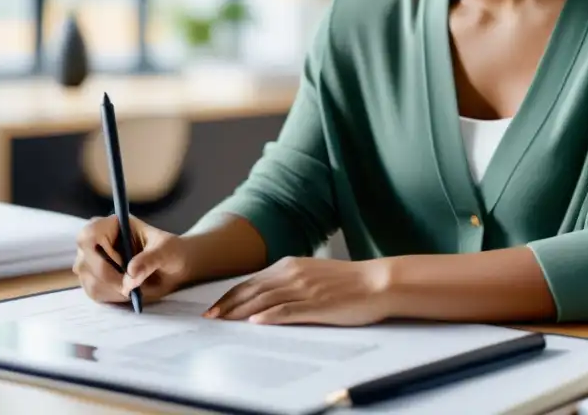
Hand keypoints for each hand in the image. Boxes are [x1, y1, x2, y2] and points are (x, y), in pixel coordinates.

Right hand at [74, 214, 191, 303]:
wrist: (173, 268)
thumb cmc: (171, 252)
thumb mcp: (166, 251)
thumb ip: (150, 259)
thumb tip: (130, 273)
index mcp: (112, 225)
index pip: (89, 235)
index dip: (100, 254)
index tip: (124, 267)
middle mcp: (97, 241)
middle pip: (85, 260)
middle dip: (109, 278)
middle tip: (132, 287)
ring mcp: (93, 261)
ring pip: (88, 279)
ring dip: (112, 289)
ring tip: (135, 287)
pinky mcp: (95, 279)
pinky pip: (93, 292)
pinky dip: (111, 296)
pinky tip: (128, 292)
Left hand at [204, 257, 390, 325]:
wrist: (377, 282)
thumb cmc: (347, 281)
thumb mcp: (312, 273)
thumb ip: (289, 280)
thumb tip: (265, 295)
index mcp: (290, 265)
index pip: (251, 281)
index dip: (231, 295)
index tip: (214, 308)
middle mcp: (293, 274)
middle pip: (252, 291)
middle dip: (228, 305)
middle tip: (210, 318)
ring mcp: (305, 289)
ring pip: (265, 300)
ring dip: (241, 311)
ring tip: (224, 322)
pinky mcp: (318, 304)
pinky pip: (288, 310)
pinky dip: (270, 316)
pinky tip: (257, 322)